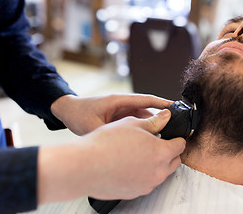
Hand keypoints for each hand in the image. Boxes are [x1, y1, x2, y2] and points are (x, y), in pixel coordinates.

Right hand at [38, 110, 185, 202]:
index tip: (172, 135)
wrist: (84, 166)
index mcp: (162, 153)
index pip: (180, 145)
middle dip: (169, 151)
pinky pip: (146, 181)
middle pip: (174, 161)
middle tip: (156, 142)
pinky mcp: (135, 192)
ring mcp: (147, 184)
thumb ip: (154, 122)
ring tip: (139, 152)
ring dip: (157, 163)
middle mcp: (158, 172)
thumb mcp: (133, 124)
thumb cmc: (106, 144)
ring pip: (161, 172)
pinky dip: (144, 173)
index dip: (176, 137)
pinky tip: (130, 164)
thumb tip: (166, 117)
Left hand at [50, 94, 172, 134]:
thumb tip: (126, 143)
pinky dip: (143, 129)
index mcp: (119, 100)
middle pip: (147, 109)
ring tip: (165, 135)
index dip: (162, 103)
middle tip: (175, 125)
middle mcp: (123, 104)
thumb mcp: (91, 125)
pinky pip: (135, 123)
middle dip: (161, 116)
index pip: (146, 100)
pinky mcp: (119, 117)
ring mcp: (122, 110)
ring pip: (142, 117)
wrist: (67, 110)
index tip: (175, 107)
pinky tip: (149, 139)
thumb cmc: (78, 113)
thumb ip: (108, 134)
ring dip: (152, 124)